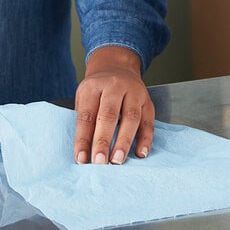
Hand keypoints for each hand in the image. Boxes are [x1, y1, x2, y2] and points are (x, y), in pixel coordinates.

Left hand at [74, 46, 154, 164]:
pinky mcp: (148, 102)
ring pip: (131, 118)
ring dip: (124, 141)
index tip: (81, 159)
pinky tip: (140, 153)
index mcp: (94, 87)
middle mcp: (114, 87)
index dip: (83, 139)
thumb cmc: (98, 88)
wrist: (117, 67)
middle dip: (103, 140)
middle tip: (99, 162)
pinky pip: (148, 121)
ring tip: (118, 160)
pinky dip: (146, 139)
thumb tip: (83, 153)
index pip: (87, 115)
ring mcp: (134, 93)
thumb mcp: (84, 97)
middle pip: (108, 115)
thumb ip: (85, 120)